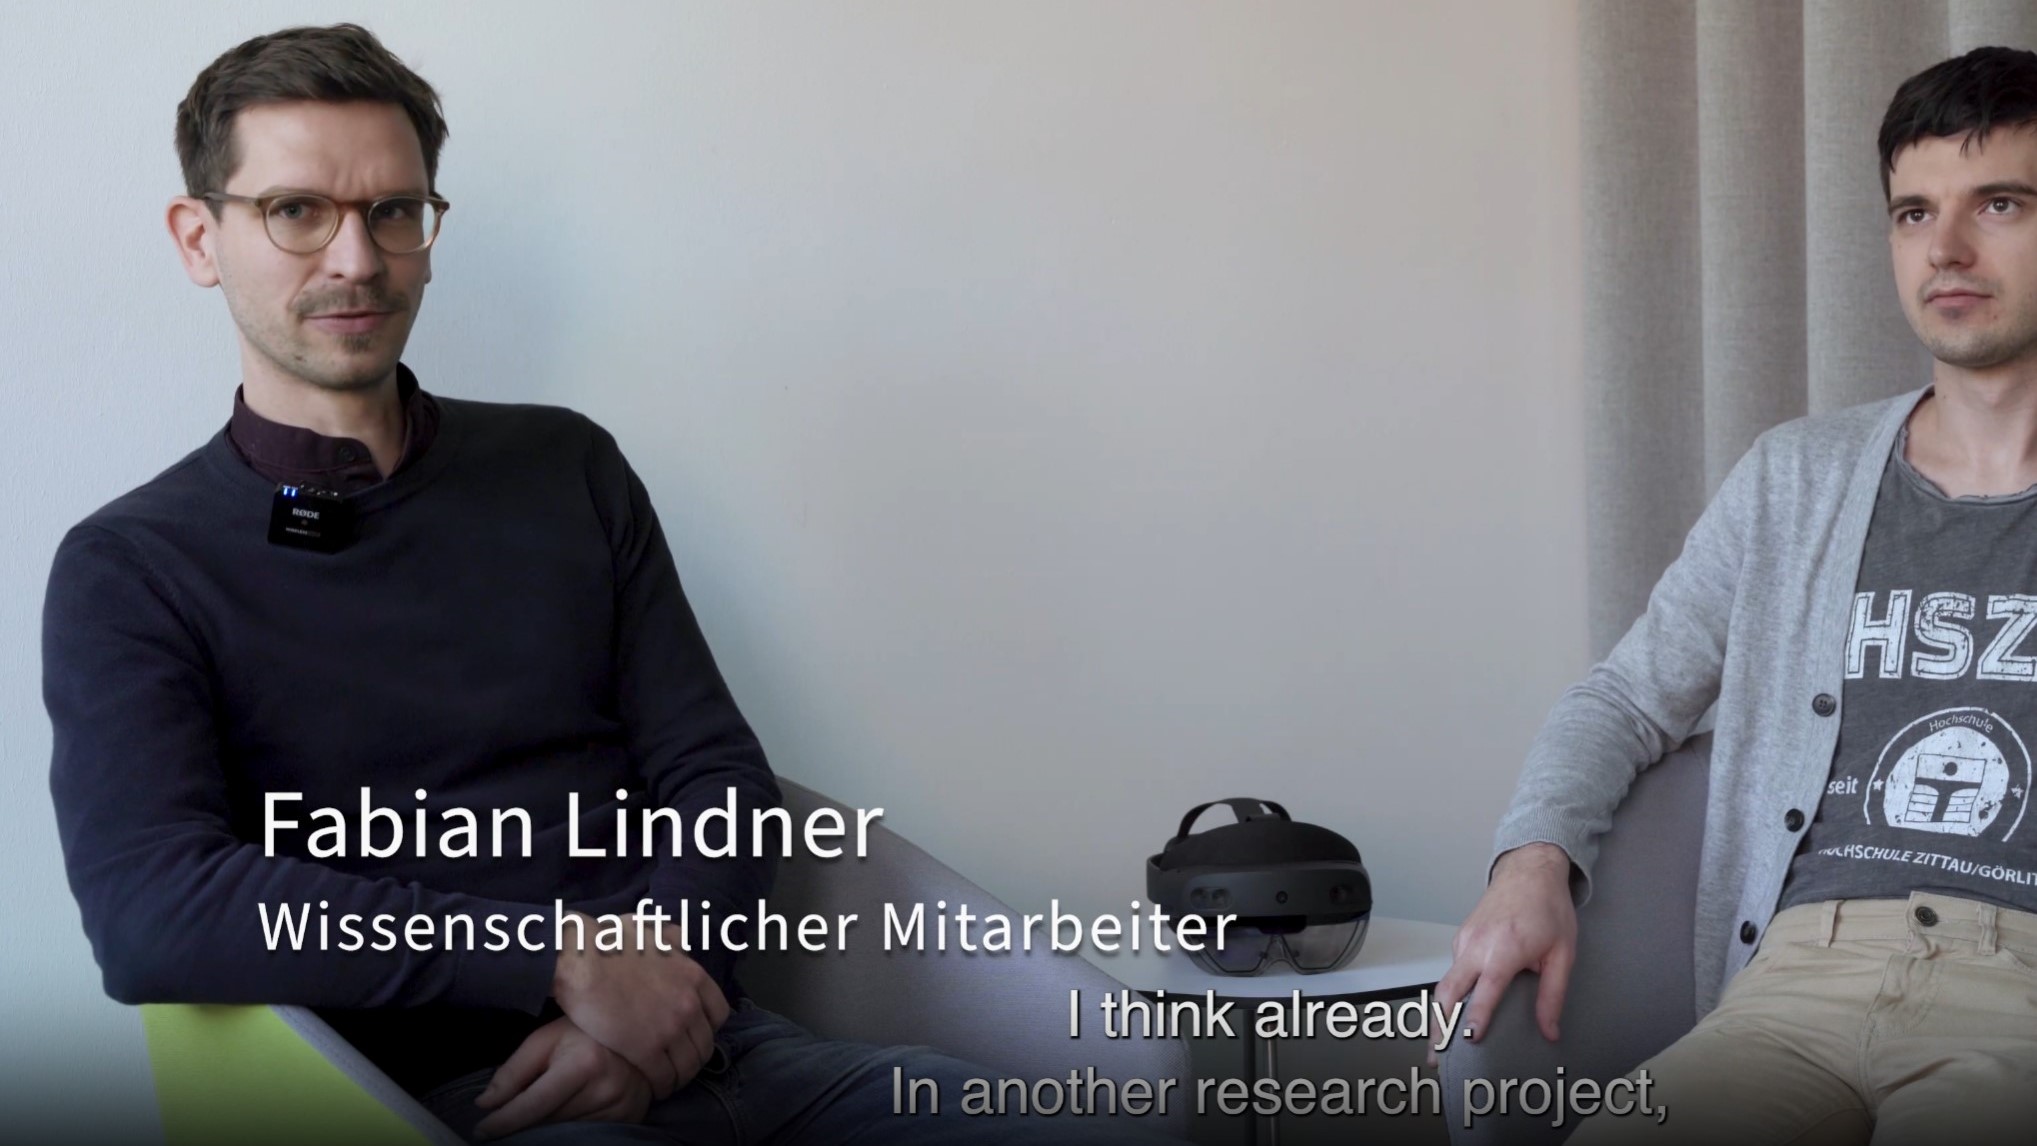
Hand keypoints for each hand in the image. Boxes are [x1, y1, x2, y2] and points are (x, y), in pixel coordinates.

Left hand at [471, 1017, 651, 1139]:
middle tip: (505, 1119)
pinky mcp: (632, 1116)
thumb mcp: (546, 1039)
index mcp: (584, 1063)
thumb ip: (514, 1071)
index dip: (503, 1121)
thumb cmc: (585, 1031)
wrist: (637, 1030)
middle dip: (524, 1122)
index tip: (481, 1131)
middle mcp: (606, 1087)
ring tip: (539, 1112)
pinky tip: (566, 1113)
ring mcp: (623, 1105)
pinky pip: (590, 1131)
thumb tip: (484, 1104)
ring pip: (568, 1130)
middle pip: (548, 1121)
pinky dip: (572, 1126)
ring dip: (548, 1125)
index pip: (533, 1105)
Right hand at [550, 910, 729, 1097]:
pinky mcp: (646, 1049)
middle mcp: (688, 1004)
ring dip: (680, 1076)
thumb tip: (678, 938)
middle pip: (705, 1043)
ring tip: (669, 1081)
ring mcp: (669, 1028)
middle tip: (681, 1064)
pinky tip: (654, 1087)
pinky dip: (662, 1086)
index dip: (708, 1028)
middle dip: (695, 1056)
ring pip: (688, 1065)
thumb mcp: (651, 929)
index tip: (694, 1034)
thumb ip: (670, 936)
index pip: (719, 1014)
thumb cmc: (607, 941)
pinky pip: (664, 1076)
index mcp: (693, 976)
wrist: (580, 959)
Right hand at [1430, 842, 1577, 1065]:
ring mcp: (1465, 940)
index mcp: (1503, 950)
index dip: (1473, 1019)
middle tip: (1437, 1054)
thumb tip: (1549, 1030)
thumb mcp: (1562, 954)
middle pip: (1448, 991)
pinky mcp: (1461, 938)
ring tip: (1440, 1041)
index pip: (1483, 992)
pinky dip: (1449, 993)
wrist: (1529, 871)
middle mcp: (1477, 945)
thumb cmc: (1548, 908)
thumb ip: (1553, 995)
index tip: (1466, 1041)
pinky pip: (1452, 969)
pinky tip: (1454, 1010)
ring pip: (1445, 982)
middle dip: (1439, 1025)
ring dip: (1439, 1012)